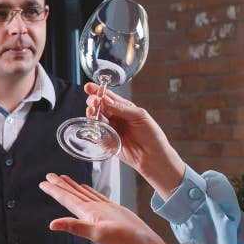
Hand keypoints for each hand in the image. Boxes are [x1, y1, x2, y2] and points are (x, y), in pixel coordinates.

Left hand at [40, 172, 170, 243]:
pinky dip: (89, 190)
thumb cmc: (124, 240)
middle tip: (49, 175)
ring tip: (63, 178)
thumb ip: (75, 227)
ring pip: (83, 194)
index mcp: (86, 215)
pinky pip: (97, 196)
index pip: (66, 199)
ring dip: (72, 186)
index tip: (43, 182)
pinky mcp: (112, 210)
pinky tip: (85, 187)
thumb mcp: (97, 232)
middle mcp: (91, 212)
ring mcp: (101, 211)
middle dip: (60, 185)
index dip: (54, 190)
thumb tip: (51, 225)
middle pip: (71, 195)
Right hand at [85, 82, 184, 197]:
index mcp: (124, 109)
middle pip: (100, 107)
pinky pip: (96, 134)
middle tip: (93, 101)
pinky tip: (93, 123)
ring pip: (96, 119)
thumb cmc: (152, 135)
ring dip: (92, 114)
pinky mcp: (107, 142)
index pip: (109, 97)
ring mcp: (110, 129)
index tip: (89, 87)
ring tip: (92, 110)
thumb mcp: (140, 116)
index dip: (98, 91)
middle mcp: (116, 118)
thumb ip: (122, 108)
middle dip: (94, 102)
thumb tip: (106, 100)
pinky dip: (93, 128)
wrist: (154, 156)